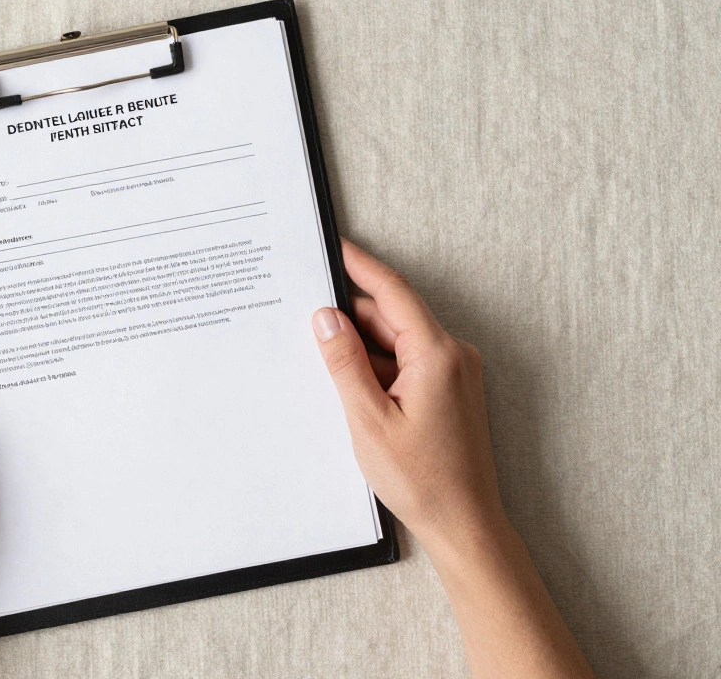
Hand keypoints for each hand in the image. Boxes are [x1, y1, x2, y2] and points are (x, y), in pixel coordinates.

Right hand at [312, 239, 592, 677]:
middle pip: (392, 317)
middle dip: (349, 316)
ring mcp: (453, 374)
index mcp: (436, 354)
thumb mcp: (368, 419)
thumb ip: (344, 362)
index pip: (392, 292)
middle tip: (305, 310)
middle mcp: (452, 355)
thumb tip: (326, 317)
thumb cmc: (422, 479)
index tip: (335, 246)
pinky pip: (406, 364)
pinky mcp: (449, 392)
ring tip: (322, 360)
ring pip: (397, 343)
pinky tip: (350, 386)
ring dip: (361, 348)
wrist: (464, 523)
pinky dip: (377, 368)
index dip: (360, 266)